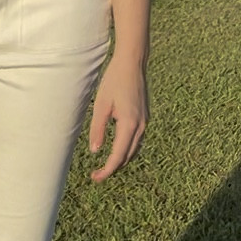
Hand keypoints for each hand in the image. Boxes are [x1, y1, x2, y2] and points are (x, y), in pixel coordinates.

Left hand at [87, 58, 148, 182]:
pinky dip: (127, 149)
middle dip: (113, 168)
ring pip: (134, 150)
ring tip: (104, 165)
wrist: (132, 63)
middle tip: (96, 174)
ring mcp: (145, 121)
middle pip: (127, 156)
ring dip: (120, 159)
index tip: (95, 178)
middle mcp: (141, 126)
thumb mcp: (101, 105)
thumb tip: (95, 151)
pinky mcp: (145, 117)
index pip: (118, 156)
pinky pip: (137, 140)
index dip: (107, 170)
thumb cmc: (114, 81)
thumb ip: (98, 129)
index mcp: (129, 124)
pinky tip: (116, 148)